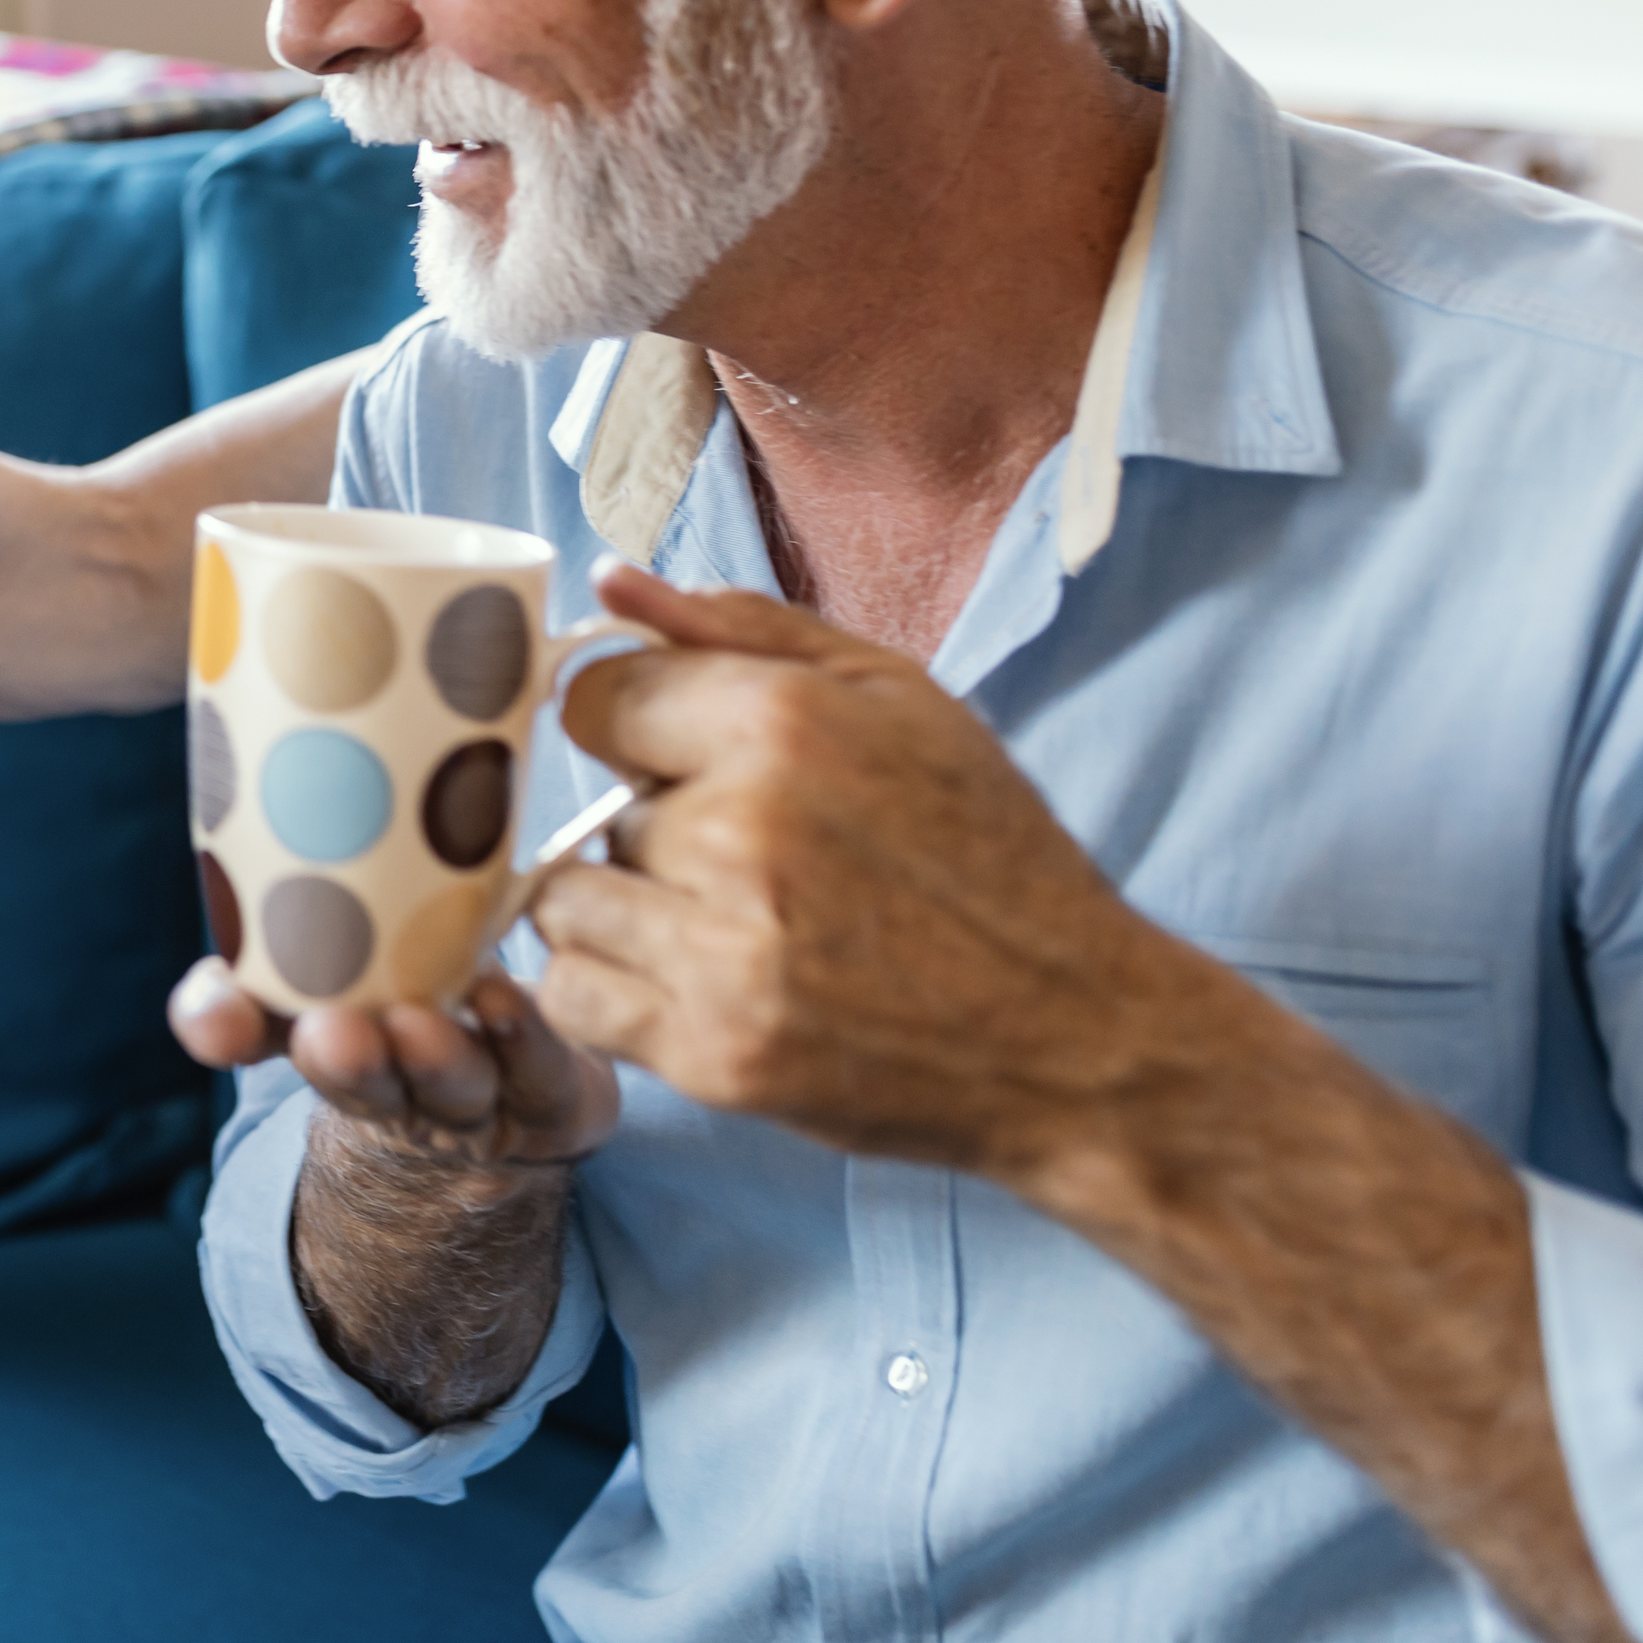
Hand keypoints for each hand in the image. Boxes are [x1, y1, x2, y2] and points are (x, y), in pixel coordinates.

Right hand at [168, 959, 619, 1171]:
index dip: (225, 1024)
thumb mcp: (346, 937)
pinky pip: (537, 1074)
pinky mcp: (553, 1094)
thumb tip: (218, 939)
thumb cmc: (427, 976)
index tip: (217, 1016)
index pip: (257, 1029)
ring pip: (452, 1087)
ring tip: (418, 1023)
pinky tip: (504, 1004)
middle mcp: (396, 1082)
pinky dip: (520, 1040)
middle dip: (346, 1063)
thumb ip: (286, 920)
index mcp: (326, 1034)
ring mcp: (476, 1098)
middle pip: (365, 1085)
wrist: (538, 1061)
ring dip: (432, 1059)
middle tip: (328, 1033)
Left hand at [534, 563, 1191, 1174]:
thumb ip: (745, 630)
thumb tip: (612, 586)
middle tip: (752, 864)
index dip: (636, 730)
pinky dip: (613, 995)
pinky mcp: (714, 1056)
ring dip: (625, 914)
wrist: (1077, 1038)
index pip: (593, 702)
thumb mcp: (899, 699)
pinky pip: (574, 998)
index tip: (683, 763)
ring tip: (721, 925)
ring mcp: (724, 954)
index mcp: (784, 725)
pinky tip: (695, 985)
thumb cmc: (991, 856)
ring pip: (566, 905)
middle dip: (656, 831)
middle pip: (594, 810)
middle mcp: (742, 833)